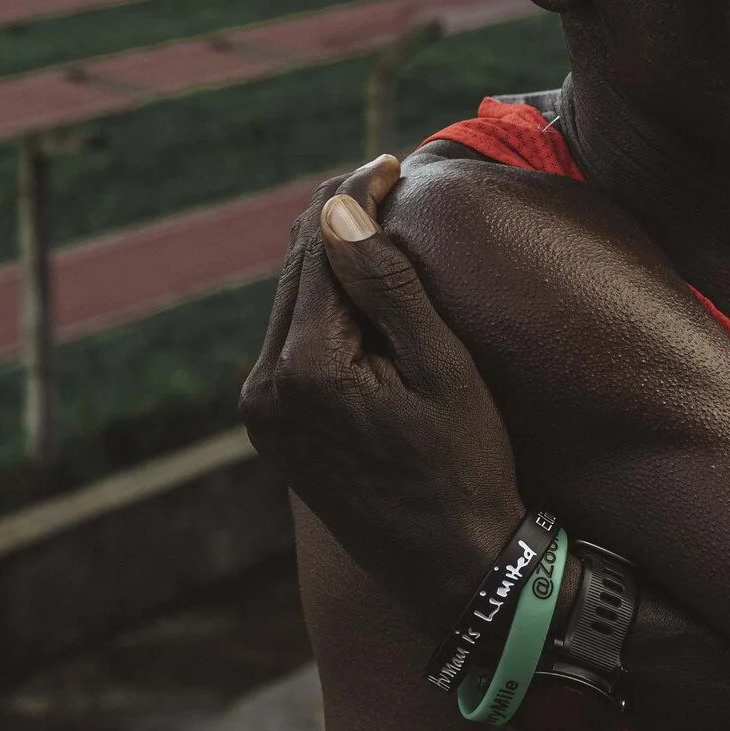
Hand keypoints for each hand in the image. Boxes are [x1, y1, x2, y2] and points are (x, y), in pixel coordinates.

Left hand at [240, 156, 525, 631]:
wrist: (452, 568)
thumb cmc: (467, 468)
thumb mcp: (443, 368)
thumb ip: (388, 285)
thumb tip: (341, 208)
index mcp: (306, 370)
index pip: (320, 250)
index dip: (354, 196)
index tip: (392, 162)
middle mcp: (266, 388)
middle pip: (296, 270)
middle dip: (338, 221)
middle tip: (385, 178)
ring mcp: (262, 411)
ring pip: (290, 303)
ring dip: (330, 262)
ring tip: (378, 223)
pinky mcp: (270, 426)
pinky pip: (290, 342)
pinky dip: (322, 307)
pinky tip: (360, 288)